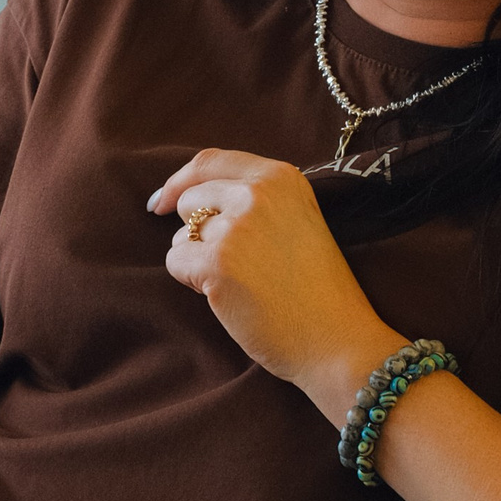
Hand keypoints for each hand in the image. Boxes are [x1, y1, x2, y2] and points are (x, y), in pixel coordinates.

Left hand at [149, 151, 399, 417]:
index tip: (164, 202)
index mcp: (281, 177)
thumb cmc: (316, 289)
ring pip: (183, 234)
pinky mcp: (217, 262)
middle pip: (191, 198)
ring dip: (199, 259)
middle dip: (197, 231)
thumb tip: (184, 195)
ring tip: (241, 282)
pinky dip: (191, 281)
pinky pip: (175, 261)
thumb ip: (254, 199)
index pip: (211, 161)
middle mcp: (258, 192)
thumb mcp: (297, 220)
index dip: (181, 181)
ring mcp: (236, 226)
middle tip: (234, 264)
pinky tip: (227, 295)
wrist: (336, 339)